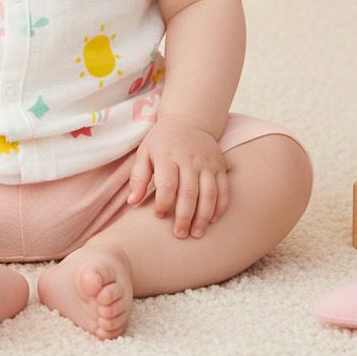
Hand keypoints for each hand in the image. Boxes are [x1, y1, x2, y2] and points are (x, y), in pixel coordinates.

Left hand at [126, 115, 229, 238]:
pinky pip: (224, 189)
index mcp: (167, 155)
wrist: (188, 120)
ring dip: (204, 216)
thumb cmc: (162, 142)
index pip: (167, 184)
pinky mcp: (220, 166)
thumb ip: (138, 177)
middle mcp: (189, 159)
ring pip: (209, 193)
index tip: (159, 216)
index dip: (163, 203)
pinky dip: (220, 207)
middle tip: (179, 234)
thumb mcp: (144, 153)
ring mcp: (207, 163)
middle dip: (185, 216)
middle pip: (189, 192)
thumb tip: (132, 202)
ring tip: (196, 233)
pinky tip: (213, 221)